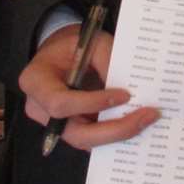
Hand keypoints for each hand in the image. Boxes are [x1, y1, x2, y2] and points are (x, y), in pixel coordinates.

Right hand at [18, 27, 158, 151]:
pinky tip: (138, 123)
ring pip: (88, 141)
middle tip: (146, 117)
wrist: (63, 54)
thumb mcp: (90, 42)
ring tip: (147, 118)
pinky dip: (116, 133)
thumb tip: (129, 88)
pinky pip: (94, 139)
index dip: (92, 103)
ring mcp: (55, 125)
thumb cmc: (73, 45)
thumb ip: (106, 60)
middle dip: (114, 130)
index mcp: (35, 83)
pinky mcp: (72, 130)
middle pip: (76, 134)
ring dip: (119, 133)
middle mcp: (40, 110)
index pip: (60, 103)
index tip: (124, 95)